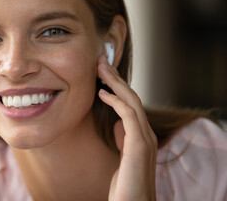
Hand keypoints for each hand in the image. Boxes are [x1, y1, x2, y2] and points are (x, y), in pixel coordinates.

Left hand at [97, 56, 156, 200]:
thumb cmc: (125, 186)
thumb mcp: (122, 157)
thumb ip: (122, 139)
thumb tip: (117, 124)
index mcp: (140, 134)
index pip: (130, 103)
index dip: (116, 86)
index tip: (102, 73)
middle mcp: (145, 133)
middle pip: (132, 96)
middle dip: (115, 77)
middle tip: (100, 61)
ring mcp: (145, 138)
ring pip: (132, 101)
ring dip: (115, 82)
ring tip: (100, 68)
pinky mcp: (140, 145)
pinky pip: (129, 115)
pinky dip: (116, 101)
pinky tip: (102, 93)